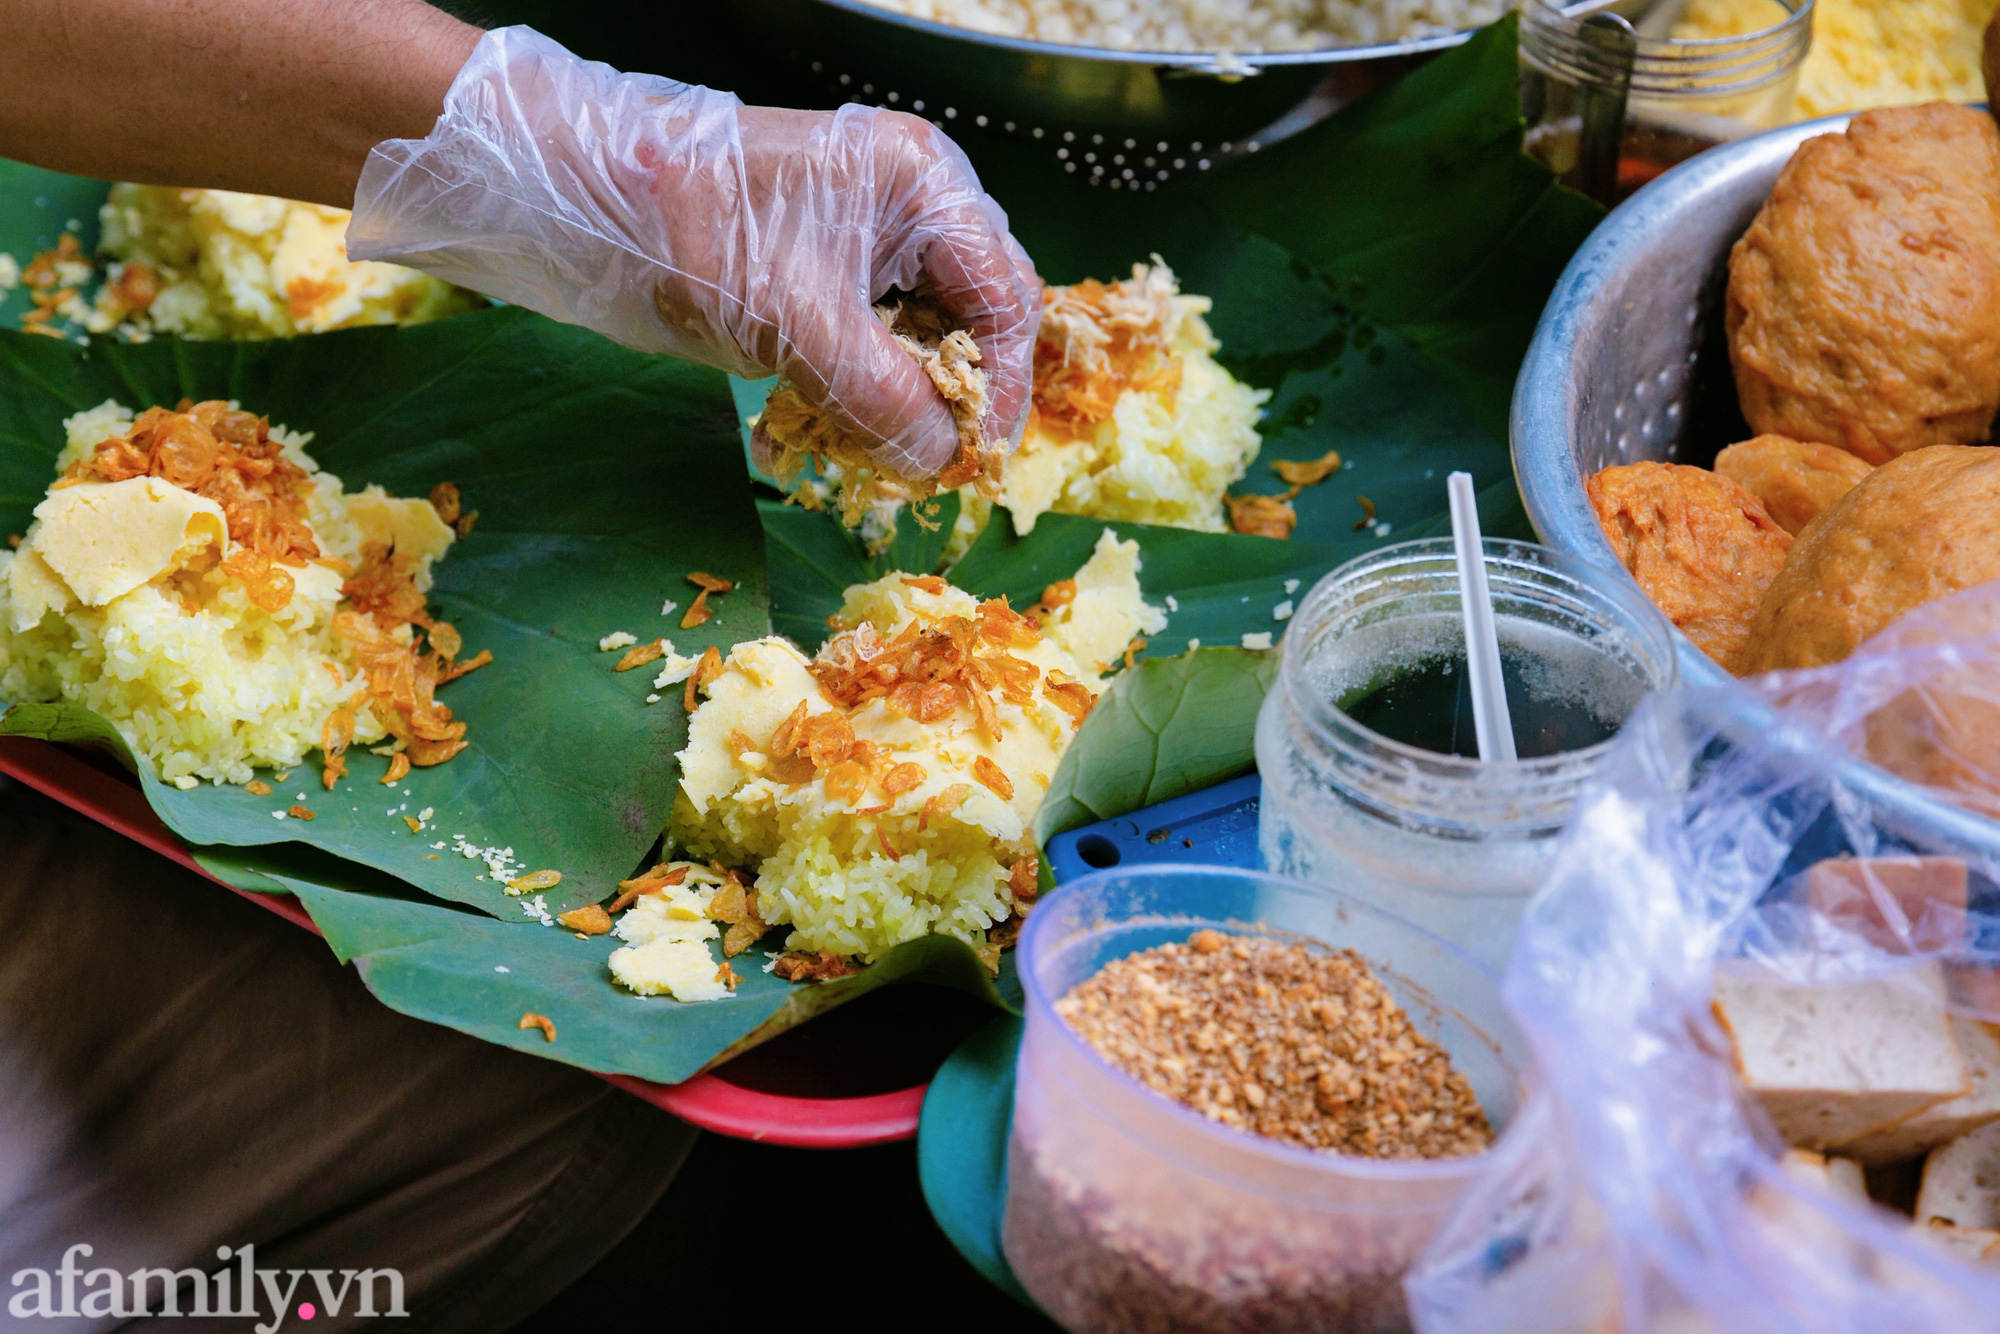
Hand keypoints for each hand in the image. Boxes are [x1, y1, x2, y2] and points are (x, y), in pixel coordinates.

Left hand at [350, 28, 1040, 478]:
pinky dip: (845, 396)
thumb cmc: (693, 236)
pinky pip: (866, 346)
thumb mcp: (801, 327)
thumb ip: (885, 398)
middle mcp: (912, 205)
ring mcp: (868, 236)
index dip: (1002, 389)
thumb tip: (943, 463)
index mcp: (926, 188)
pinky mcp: (824, 271)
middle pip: (972, 322)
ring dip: (890, 408)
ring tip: (849, 452)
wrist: (579, 200)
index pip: (1007, 300)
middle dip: (946, 401)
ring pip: (917, 343)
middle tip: (920, 466)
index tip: (976, 463)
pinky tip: (797, 431)